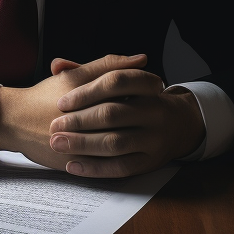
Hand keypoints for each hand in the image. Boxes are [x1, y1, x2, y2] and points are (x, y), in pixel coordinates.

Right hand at [0, 54, 149, 170]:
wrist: (14, 121)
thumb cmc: (45, 96)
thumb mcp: (74, 76)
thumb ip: (107, 66)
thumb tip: (141, 60)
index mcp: (86, 92)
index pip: (127, 85)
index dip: (147, 84)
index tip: (157, 85)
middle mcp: (84, 118)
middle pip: (126, 114)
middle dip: (146, 110)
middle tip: (158, 105)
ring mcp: (81, 142)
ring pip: (119, 141)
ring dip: (137, 134)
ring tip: (145, 126)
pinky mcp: (77, 160)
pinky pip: (107, 163)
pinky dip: (122, 155)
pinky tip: (131, 148)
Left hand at [48, 55, 205, 177]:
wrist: (179, 126)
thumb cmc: (138, 101)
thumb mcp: (123, 82)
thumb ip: (91, 72)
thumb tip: (57, 65)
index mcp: (149, 87)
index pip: (117, 81)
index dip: (86, 91)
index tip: (62, 102)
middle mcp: (155, 112)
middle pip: (113, 113)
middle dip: (79, 120)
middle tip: (54, 125)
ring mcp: (154, 139)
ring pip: (115, 142)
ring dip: (83, 144)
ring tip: (58, 143)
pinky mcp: (150, 162)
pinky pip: (121, 168)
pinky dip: (95, 167)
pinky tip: (72, 165)